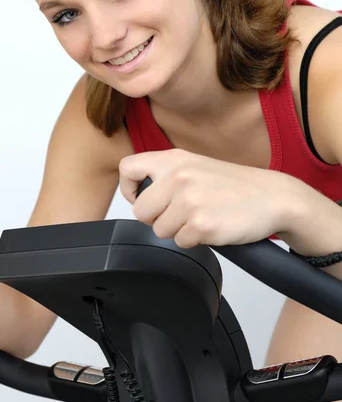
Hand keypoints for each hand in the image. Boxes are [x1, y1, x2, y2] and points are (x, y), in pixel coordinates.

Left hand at [119, 148, 296, 247]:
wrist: (274, 197)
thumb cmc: (236, 184)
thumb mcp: (196, 165)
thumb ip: (166, 174)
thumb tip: (137, 194)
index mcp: (173, 159)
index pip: (127, 168)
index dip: (129, 188)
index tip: (140, 196)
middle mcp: (178, 177)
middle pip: (140, 211)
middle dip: (157, 218)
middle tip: (180, 213)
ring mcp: (189, 201)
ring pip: (159, 230)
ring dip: (178, 230)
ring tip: (202, 216)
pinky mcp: (201, 225)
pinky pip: (181, 242)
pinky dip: (195, 240)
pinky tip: (212, 226)